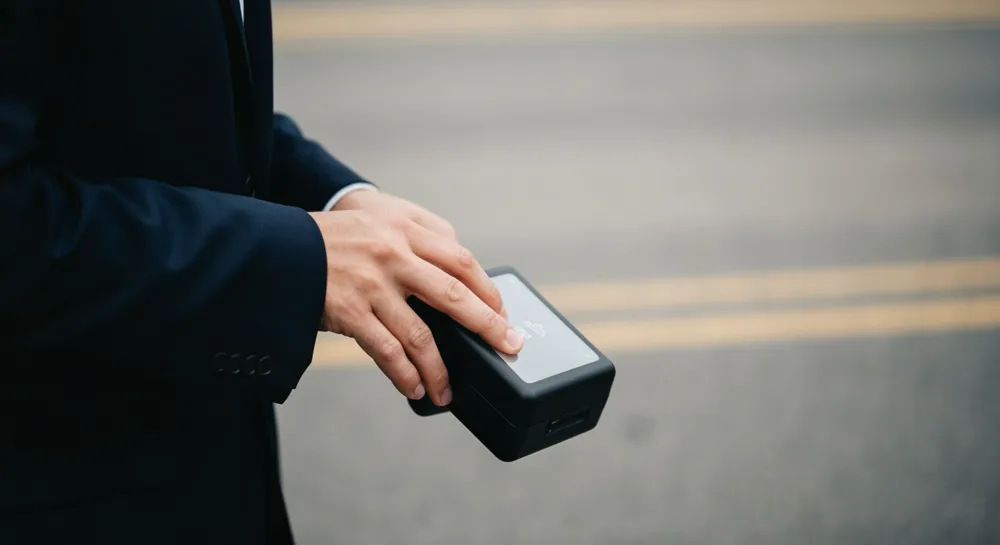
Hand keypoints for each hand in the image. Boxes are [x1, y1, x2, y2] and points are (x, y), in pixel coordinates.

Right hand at [310, 196, 521, 406]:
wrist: (281, 246)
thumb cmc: (337, 236)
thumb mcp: (382, 216)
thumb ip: (423, 233)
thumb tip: (461, 267)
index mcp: (407, 231)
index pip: (462, 262)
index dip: (488, 291)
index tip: (503, 315)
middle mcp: (394, 255)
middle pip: (454, 295)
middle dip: (487, 327)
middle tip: (508, 348)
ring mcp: (372, 285)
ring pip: (421, 335)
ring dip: (439, 369)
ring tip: (447, 391)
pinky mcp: (350, 312)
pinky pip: (386, 351)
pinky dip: (404, 374)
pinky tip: (414, 388)